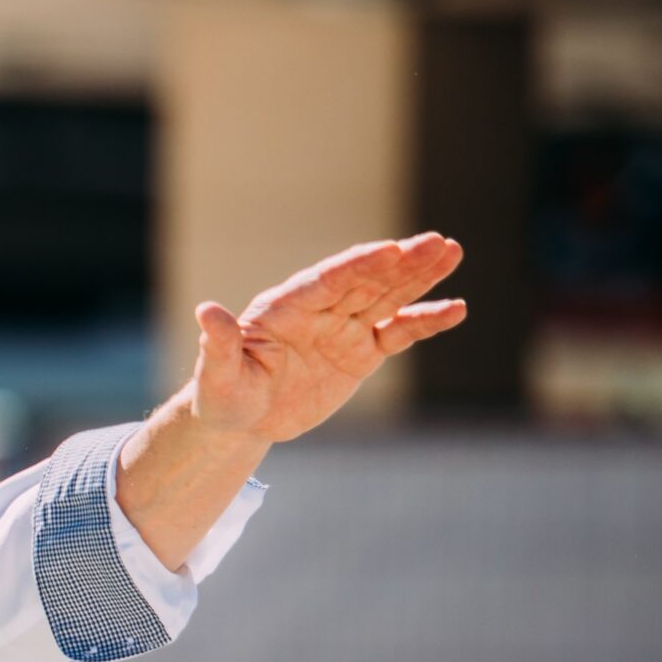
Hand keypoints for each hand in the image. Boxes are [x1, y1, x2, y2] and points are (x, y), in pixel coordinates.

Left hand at [191, 233, 467, 441]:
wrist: (242, 418)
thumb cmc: (223, 394)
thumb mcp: (217, 376)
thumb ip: (218, 344)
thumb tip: (206, 310)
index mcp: (284, 307)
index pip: (327, 280)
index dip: (358, 265)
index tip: (390, 249)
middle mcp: (318, 310)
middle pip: (366, 281)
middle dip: (401, 263)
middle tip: (438, 242)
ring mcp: (343, 328)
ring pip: (387, 298)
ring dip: (420, 278)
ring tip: (452, 252)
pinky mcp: (361, 352)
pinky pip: (398, 333)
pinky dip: (425, 321)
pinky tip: (456, 309)